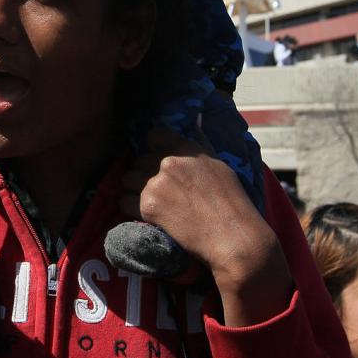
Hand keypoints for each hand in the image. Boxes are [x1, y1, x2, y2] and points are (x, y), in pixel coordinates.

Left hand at [120, 129, 290, 325]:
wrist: (232, 237)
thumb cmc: (233, 202)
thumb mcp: (219, 164)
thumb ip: (200, 143)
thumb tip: (195, 120)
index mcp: (186, 149)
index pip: (153, 135)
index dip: (154, 147)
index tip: (157, 158)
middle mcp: (167, 163)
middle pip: (138, 159)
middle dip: (144, 171)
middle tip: (160, 187)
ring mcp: (155, 184)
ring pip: (128, 179)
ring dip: (135, 188)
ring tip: (152, 200)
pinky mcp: (147, 207)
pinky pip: (124, 201)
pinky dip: (131, 207)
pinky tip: (146, 213)